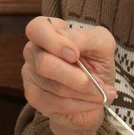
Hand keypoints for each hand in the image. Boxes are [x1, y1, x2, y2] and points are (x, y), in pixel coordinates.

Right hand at [22, 16, 116, 134]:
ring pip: (54, 87)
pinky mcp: (34, 97)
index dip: (54, 43)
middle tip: (100, 83)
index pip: (37, 29)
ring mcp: (31, 74)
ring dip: (85, 93)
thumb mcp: (101, 44)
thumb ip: (86, 39)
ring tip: (103, 93)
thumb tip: (72, 48)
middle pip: (44, 63)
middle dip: (76, 77)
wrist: (97, 91)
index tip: (75, 55)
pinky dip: (80, 105)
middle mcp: (34, 50)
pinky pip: (56, 104)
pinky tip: (93, 102)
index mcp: (49, 30)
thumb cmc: (97, 61)